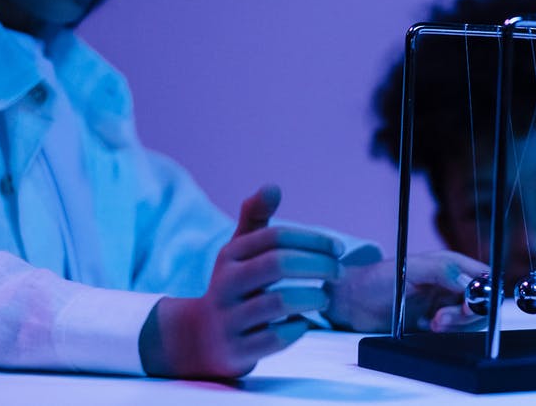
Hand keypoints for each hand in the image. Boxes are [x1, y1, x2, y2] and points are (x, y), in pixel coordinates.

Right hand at [140, 185, 343, 377]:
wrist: (196, 338)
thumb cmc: (231, 285)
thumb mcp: (237, 250)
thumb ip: (255, 218)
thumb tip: (273, 186)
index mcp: (230, 255)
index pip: (276, 237)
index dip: (313, 240)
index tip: (338, 249)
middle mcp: (225, 284)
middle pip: (278, 264)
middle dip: (317, 265)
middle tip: (339, 272)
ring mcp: (229, 318)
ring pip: (278, 302)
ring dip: (311, 297)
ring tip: (324, 297)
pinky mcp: (236, 350)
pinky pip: (274, 338)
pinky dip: (297, 329)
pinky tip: (304, 323)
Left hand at [323, 250, 487, 333]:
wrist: (353, 302)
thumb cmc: (377, 279)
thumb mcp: (410, 269)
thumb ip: (442, 271)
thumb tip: (469, 282)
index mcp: (450, 265)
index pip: (484, 278)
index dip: (483, 293)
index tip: (466, 305)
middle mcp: (452, 284)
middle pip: (482, 303)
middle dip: (465, 315)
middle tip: (439, 319)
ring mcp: (445, 304)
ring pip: (470, 320)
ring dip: (454, 326)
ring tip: (430, 324)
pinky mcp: (437, 323)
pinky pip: (456, 332)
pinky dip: (446, 334)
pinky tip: (425, 328)